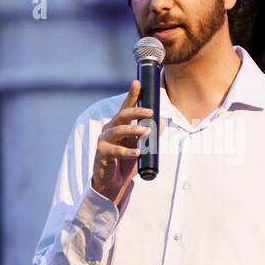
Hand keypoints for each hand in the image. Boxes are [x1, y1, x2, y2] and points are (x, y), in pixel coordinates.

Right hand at [91, 80, 153, 203]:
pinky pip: (116, 150)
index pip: (126, 107)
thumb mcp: (141, 147)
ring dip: (133, 130)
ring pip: (118, 130)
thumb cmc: (126, 162)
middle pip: (122, 115)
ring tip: (146, 132)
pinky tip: (137, 153)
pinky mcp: (102, 153)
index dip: (132, 95)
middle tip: (151, 112)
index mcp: (119, 125)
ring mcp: (104, 140)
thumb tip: (162, 122)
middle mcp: (110, 128)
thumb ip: (151, 136)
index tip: (137, 82)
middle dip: (136, 111)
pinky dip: (127, 152)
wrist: (113, 182)